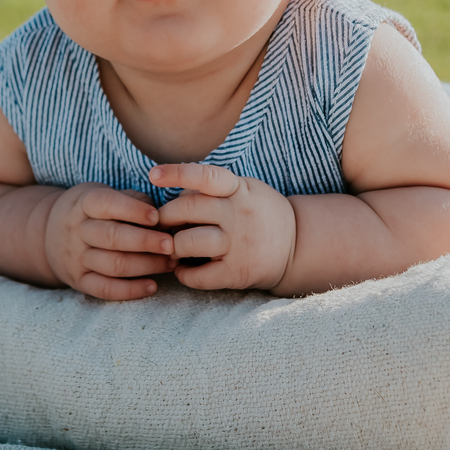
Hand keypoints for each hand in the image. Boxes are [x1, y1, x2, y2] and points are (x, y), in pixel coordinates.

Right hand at [43, 182, 174, 300]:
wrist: (48, 234)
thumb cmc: (90, 211)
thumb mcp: (103, 193)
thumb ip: (132, 199)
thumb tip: (164, 213)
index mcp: (84, 203)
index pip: (107, 204)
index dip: (133, 210)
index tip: (157, 217)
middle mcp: (77, 230)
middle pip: (112, 237)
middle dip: (146, 242)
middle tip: (171, 245)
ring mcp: (76, 258)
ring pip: (113, 265)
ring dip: (146, 265)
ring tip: (170, 263)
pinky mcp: (79, 281)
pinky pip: (105, 289)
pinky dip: (130, 290)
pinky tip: (152, 286)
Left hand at [148, 163, 295, 291]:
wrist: (296, 245)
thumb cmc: (258, 213)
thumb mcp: (244, 189)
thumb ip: (212, 189)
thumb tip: (173, 195)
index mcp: (239, 189)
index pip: (205, 176)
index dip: (176, 173)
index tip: (153, 175)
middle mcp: (238, 215)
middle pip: (187, 210)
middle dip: (166, 216)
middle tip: (161, 223)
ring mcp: (238, 245)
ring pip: (187, 243)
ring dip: (171, 246)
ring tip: (173, 247)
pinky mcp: (238, 273)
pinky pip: (198, 276)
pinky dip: (183, 274)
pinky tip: (183, 269)